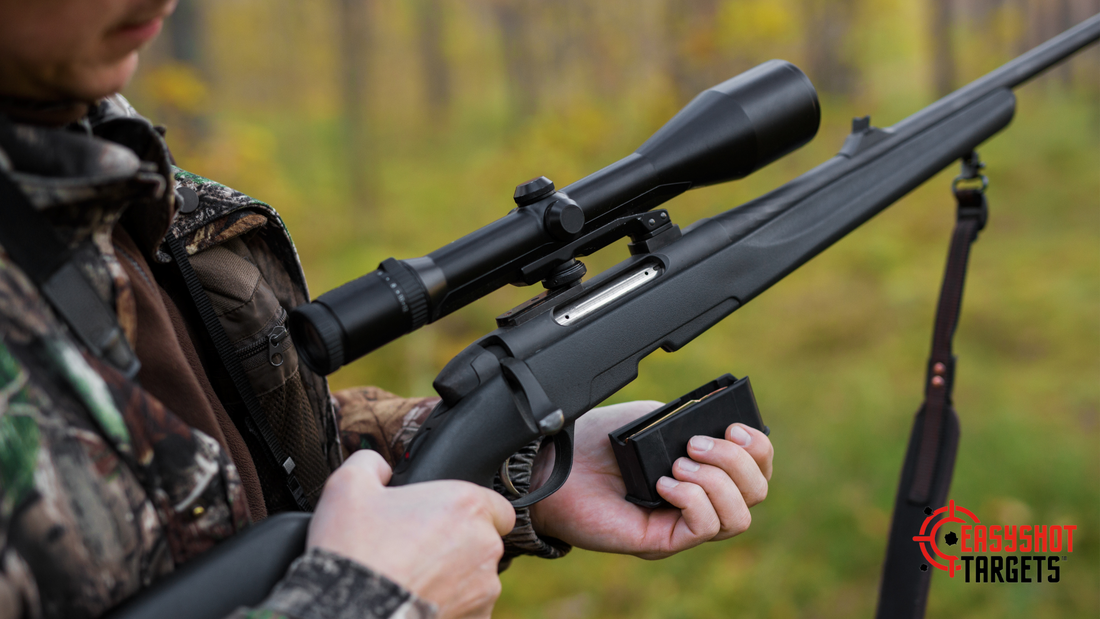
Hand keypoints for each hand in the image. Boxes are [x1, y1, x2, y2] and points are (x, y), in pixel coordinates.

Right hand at [308, 450, 515, 617]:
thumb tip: (380, 467)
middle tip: (417, 548)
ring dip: (453, 577)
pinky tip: (417, 599)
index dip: (469, 510)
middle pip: (482, 541)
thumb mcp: (348, 485)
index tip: (443, 518)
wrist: (350, 611)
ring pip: (476, 577)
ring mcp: (484, 589)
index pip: (495, 504)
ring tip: (412, 577)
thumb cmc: (355, 552)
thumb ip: (372, 463)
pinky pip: (469, 608)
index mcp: (466, 505)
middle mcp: (485, 546)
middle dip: (456, 544)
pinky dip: (449, 604)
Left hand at [529, 401, 772, 558]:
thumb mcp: (658, 422)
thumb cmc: (603, 441)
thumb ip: (693, 425)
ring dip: (716, 482)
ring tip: (677, 464)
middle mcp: (703, 500)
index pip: (758, 470)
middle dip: (736, 461)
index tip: (734, 426)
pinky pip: (705, 527)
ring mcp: (685, 524)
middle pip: (757, 492)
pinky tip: (662, 483)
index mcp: (707, 470)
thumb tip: (721, 431)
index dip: (759, 448)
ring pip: (739, 517)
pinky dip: (692, 499)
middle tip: (696, 443)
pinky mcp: (664, 541)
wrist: (562, 463)